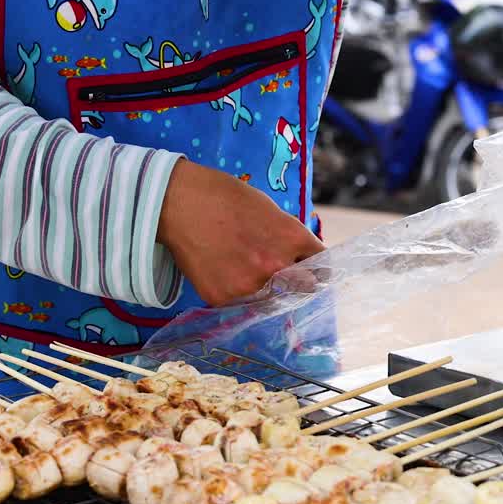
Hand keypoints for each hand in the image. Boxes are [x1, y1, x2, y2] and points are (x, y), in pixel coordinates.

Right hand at [157, 159, 324, 306]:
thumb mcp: (271, 211)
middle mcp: (277, 266)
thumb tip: (302, 260)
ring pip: (272, 301)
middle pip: (305, 290)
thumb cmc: (225, 198)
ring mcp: (250, 285)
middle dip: (300, 285)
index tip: (314, 274)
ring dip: (267, 292)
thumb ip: (290, 239)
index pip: (323, 269)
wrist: (179, 202)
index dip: (319, 271)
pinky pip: (241, 305)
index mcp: (293, 238)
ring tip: (246, 272)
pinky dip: (237, 294)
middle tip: (288, 280)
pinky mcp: (224, 298)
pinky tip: (225, 274)